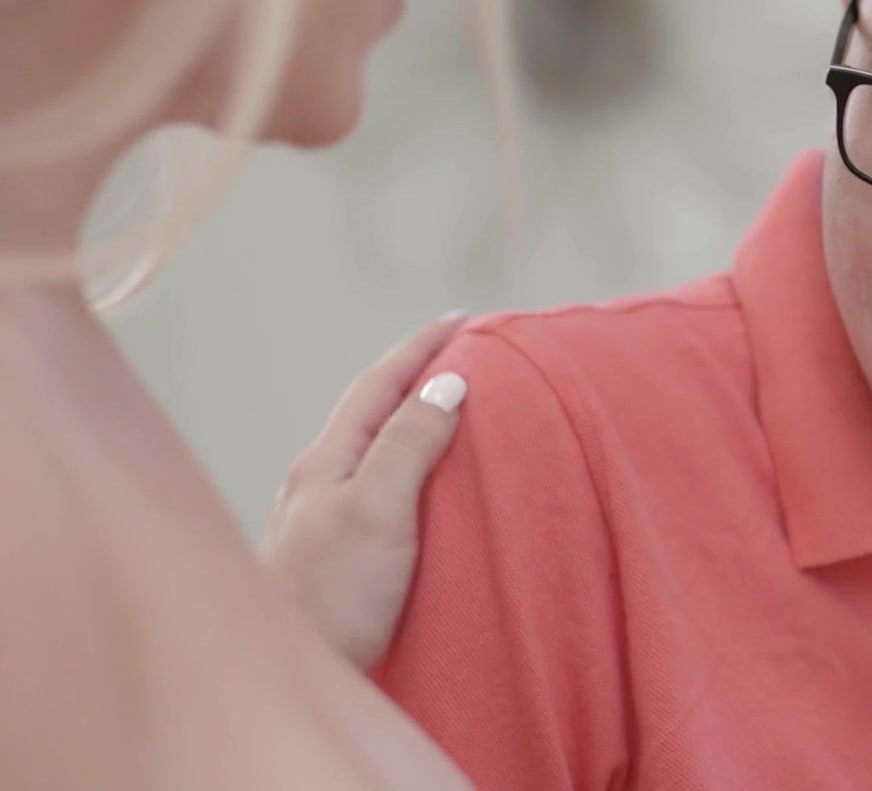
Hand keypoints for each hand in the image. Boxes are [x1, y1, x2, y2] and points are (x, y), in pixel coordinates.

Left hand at [264, 312, 471, 670]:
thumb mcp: (377, 510)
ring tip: (454, 407)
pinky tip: (424, 484)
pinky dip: (410, 464)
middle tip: (468, 353)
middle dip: (419, 374)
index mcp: (327, 460)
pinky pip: (378, 485)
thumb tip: (446, 382)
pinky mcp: (339, 554)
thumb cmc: (330, 596)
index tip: (465, 318)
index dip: (422, 347)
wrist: (283, 673)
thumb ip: (409, 444)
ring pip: (372, 448)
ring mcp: (325, 517)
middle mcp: (320, 480)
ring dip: (414, 419)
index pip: (379, 383)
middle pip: (373, 409)